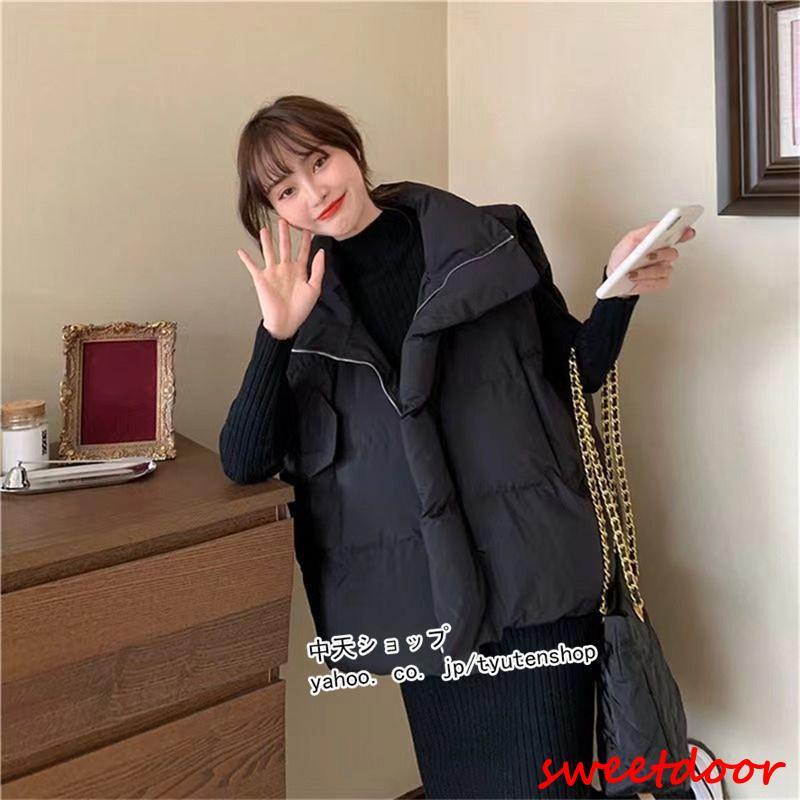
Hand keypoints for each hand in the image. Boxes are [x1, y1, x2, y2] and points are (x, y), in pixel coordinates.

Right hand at [236, 218, 325, 338]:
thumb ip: (318, 270)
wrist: (286, 323)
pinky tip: (241, 250)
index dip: (305, 241)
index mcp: (299, 271)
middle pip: (285, 247)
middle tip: (284, 220)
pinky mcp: (261, 279)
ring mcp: (273, 273)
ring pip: (269, 252)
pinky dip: (246, 259)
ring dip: (266, 241)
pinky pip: (252, 266)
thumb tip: (321, 252)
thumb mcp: (314, 288)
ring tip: (265, 229)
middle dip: (285, 234)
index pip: (303, 252)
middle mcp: (285, 269)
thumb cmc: (301, 309)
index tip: (307, 229)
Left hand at [607, 223, 696, 296]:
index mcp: (658, 241)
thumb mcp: (629, 240)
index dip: (684, 233)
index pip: (677, 234)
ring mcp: (663, 268)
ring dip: (647, 271)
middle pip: (672, 253)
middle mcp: (663, 254)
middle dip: (660, 254)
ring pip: (665, 269)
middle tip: (648, 255)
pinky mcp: (660, 282)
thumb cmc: (622, 257)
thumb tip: (659, 227)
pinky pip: (660, 282)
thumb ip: (645, 232)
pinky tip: (636, 279)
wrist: (614, 277)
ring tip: (633, 272)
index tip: (688, 231)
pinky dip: (646, 281)